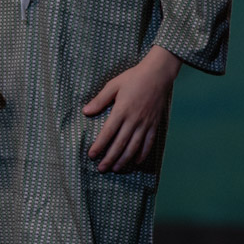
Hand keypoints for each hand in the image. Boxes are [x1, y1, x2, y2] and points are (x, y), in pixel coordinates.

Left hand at [83, 46, 181, 172]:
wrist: (158, 74)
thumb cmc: (133, 78)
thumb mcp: (113, 85)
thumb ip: (100, 100)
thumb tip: (85, 112)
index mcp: (121, 110)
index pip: (108, 133)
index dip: (99, 146)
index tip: (92, 155)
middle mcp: (134, 120)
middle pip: (120, 144)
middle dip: (109, 158)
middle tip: (101, 169)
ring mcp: (145, 123)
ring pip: (134, 146)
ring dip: (124, 159)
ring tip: (116, 168)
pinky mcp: (154, 124)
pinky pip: (149, 142)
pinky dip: (143, 153)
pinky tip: (136, 161)